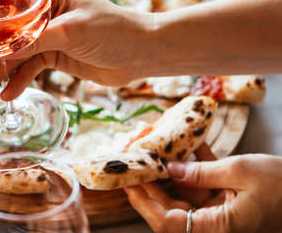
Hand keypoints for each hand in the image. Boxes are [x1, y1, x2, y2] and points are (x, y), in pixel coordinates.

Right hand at [0, 0, 153, 100]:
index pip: (4, 0)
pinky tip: (7, 95)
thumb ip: (32, 41)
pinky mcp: (53, 53)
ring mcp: (46, 31)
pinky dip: (17, 81)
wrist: (144, 54)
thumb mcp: (69, 32)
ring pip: (13, 52)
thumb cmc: (113, 30)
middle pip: (5, 31)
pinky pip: (28, 67)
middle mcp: (42, 7)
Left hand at [125, 144, 281, 232]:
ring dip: (172, 171)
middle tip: (137, 159)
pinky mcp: (231, 202)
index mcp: (219, 227)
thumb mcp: (240, 171)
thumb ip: (201, 172)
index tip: (129, 180)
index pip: (168, 223)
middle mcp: (217, 225)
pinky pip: (205, 187)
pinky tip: (188, 145)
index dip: (144, 202)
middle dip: (153, 184)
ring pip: (186, 195)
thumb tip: (171, 168)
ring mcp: (223, 214)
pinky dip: (196, 167)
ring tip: (157, 148)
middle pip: (172, 209)